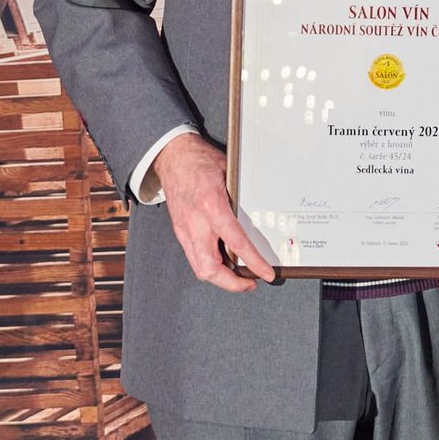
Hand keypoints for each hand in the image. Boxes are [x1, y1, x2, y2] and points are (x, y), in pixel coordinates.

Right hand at [153, 133, 275, 290]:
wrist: (172, 156)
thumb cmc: (201, 161)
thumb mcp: (229, 173)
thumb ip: (240, 198)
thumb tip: (260, 216)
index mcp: (212, 205)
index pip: (236, 243)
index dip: (253, 262)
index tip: (265, 274)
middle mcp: (196, 222)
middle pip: (210, 269)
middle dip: (232, 284)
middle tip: (251, 283)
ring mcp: (184, 229)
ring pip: (199, 268)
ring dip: (220, 278)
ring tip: (239, 277)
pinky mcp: (180, 231)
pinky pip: (194, 257)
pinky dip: (210, 265)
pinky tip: (223, 262)